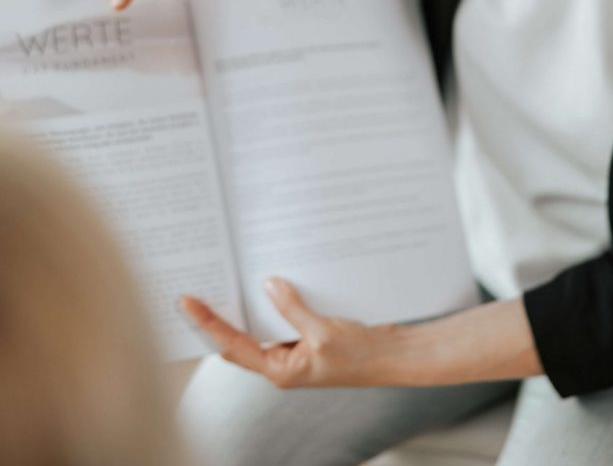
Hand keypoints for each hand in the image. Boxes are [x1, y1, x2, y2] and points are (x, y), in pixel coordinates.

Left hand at [180, 278, 402, 388]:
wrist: (394, 356)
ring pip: (262, 322)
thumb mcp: (324, 332)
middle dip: (221, 312)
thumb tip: (269, 285)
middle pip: (240, 336)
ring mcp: (295, 349)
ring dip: (249, 301)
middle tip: (202, 280)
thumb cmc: (362, 355)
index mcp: (280, 370)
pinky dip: (277, 297)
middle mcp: (282, 361)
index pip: (232, 345)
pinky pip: (284, 314)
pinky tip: (271, 275)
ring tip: (229, 273)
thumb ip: (293, 309)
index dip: (207, 324)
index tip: (186, 301)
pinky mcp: (309, 335)